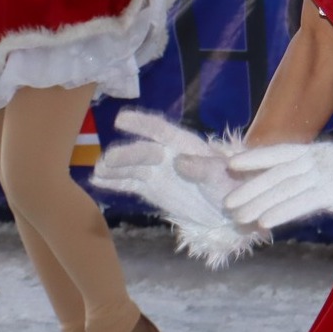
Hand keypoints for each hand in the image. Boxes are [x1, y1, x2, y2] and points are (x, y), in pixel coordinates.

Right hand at [90, 109, 263, 267]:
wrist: (234, 211)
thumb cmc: (234, 187)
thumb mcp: (223, 178)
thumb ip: (204, 169)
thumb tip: (178, 161)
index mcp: (186, 146)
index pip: (160, 131)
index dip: (141, 124)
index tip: (120, 119)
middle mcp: (168, 155)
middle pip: (142, 152)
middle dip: (124, 155)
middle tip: (107, 161)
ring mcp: (159, 173)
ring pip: (132, 168)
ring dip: (114, 168)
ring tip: (98, 171)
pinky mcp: (153, 190)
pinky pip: (131, 184)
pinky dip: (115, 183)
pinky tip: (97, 182)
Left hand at [224, 124, 332, 257]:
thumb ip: (314, 179)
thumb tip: (287, 189)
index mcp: (320, 152)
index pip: (281, 153)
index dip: (256, 158)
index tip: (232, 164)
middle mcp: (322, 158)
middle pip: (278, 172)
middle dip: (250, 187)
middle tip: (227, 202)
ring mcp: (330, 173)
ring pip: (286, 187)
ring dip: (259, 202)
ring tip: (239, 216)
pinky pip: (303, 202)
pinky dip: (281, 211)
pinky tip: (264, 222)